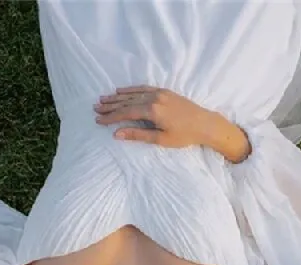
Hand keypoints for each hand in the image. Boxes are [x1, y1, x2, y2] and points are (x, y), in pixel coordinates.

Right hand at [95, 86, 250, 160]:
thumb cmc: (184, 136)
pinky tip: (121, 90)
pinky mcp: (164, 91)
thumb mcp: (160, 139)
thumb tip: (117, 134)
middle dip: (110, 105)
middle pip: (127, 101)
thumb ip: (137, 135)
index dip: (111, 117)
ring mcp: (159, 93)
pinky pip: (143, 88)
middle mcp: (154, 98)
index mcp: (152, 110)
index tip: (98, 120)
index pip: (126, 113)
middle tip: (95, 108)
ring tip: (103, 99)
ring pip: (133, 94)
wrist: (205, 124)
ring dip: (117, 97)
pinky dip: (131, 89)